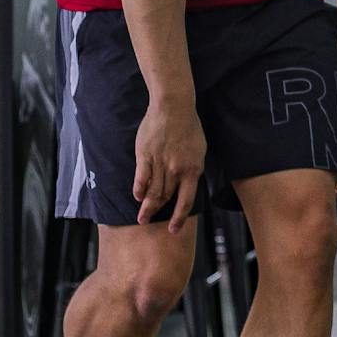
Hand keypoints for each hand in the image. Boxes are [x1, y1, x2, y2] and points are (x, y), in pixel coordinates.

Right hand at [134, 98, 205, 232]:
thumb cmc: (189, 128)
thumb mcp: (199, 150)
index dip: (179, 218)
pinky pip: (141, 178)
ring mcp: (160, 163)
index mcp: (193, 169)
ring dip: (146, 206)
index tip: (173, 229)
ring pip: (152, 191)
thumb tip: (187, 185)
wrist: (174, 107)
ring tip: (141, 217)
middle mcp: (176, 170)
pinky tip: (137, 197)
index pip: (186, 201)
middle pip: (165, 198)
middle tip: (148, 223)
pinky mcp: (145, 155)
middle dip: (157, 213)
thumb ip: (193, 168)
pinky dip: (138, 190)